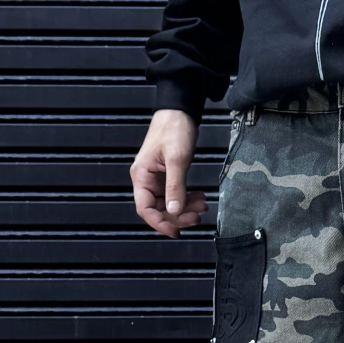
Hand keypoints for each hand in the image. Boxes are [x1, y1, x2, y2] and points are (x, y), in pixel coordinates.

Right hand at [131, 108, 208, 237]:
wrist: (180, 111)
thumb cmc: (174, 128)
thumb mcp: (177, 159)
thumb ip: (175, 187)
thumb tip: (174, 210)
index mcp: (141, 176)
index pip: (145, 209)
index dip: (160, 223)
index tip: (176, 231)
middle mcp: (146, 179)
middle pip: (158, 210)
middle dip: (178, 216)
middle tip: (197, 216)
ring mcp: (156, 178)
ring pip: (168, 204)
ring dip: (185, 209)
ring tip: (202, 206)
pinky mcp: (167, 176)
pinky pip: (175, 195)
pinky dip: (187, 199)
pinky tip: (198, 198)